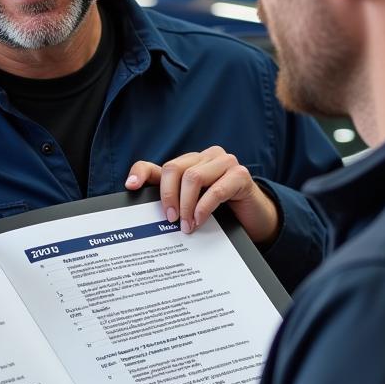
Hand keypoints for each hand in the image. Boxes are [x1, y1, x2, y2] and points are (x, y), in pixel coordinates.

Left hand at [125, 146, 278, 246]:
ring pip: (193, 177)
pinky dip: (204, 207)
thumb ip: (170, 200)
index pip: (158, 164)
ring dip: (187, 205)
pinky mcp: (241, 175)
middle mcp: (206, 157)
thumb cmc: (220, 211)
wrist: (254, 219)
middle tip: (170, 220)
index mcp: (190, 163)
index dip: (141, 173)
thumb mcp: (192, 206)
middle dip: (169, 196)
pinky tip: (200, 220)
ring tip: (187, 226)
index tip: (130, 187)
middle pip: (174, 169)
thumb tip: (138, 198)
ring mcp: (225, 162)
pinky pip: (216, 189)